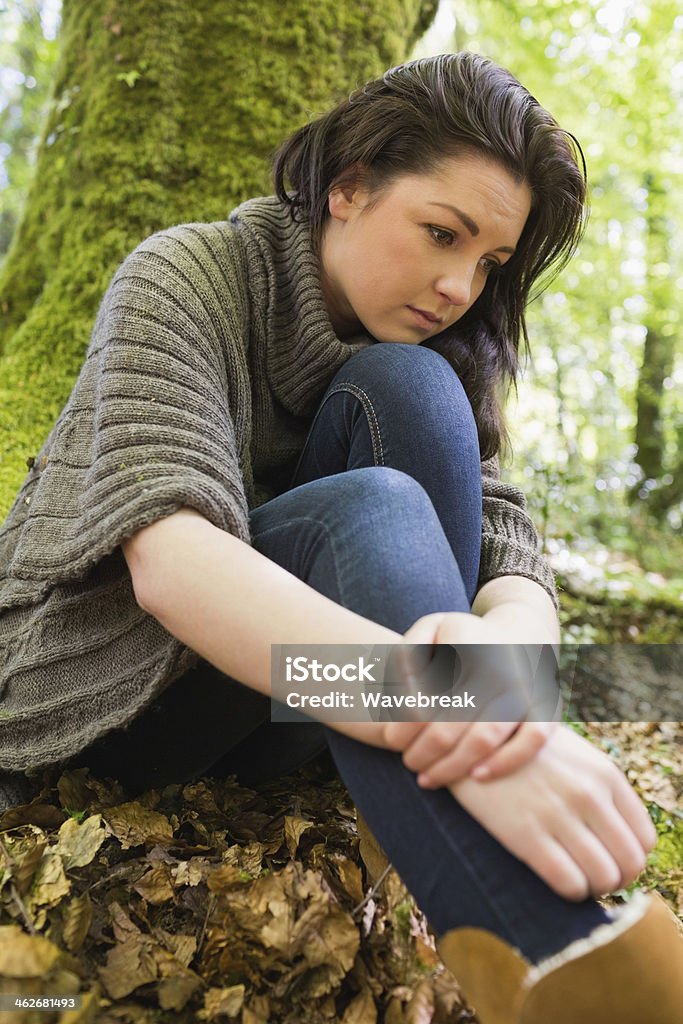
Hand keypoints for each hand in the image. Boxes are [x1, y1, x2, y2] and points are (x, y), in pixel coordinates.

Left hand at [383, 612, 558, 785]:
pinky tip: (476, 778)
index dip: (404, 724)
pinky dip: (505, 762)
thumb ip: (406, 655)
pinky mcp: (548, 703)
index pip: (423, 693)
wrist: (518, 637)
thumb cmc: (459, 642)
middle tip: (407, 762)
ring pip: (484, 737)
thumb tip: (400, 700)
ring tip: (427, 777)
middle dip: (422, 750)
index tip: (390, 738)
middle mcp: (496, 657)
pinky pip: (532, 740)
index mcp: (462, 635)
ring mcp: (524, 683)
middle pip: (449, 721)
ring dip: (451, 765)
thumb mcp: (428, 631)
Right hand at [448, 725, 657, 900]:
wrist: (465, 740)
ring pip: (604, 878)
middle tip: (592, 877)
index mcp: (604, 773)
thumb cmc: (520, 752)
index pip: (644, 838)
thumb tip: (618, 835)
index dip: (629, 860)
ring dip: (592, 888)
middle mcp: (589, 793)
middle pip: (630, 863)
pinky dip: (569, 892)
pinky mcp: (526, 833)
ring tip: (574, 879)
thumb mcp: (571, 755)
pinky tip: (555, 880)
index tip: (609, 862)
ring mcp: (559, 813)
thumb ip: (599, 787)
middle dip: (615, 879)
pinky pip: (569, 883)